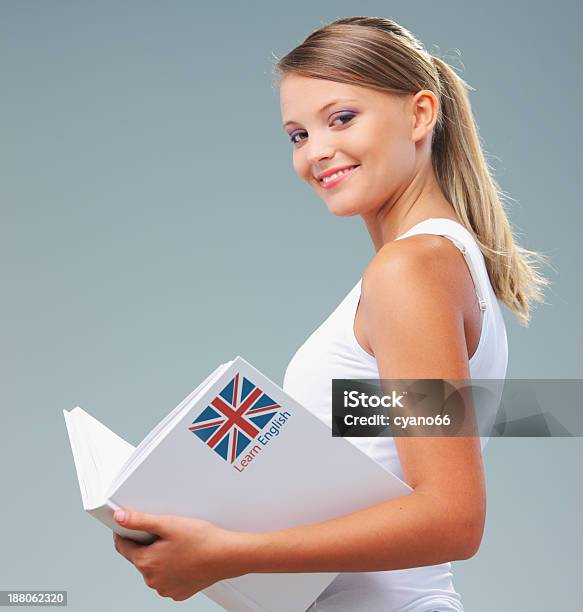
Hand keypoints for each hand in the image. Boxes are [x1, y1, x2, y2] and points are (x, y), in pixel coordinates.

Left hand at [112, 509, 246, 600]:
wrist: (226, 555)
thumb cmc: (201, 540)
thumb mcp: (168, 523)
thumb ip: (141, 520)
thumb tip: (120, 518)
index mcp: (146, 562)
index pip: (123, 547)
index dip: (124, 533)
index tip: (128, 526)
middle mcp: (152, 580)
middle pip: (140, 558)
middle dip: (147, 544)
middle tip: (165, 532)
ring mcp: (165, 588)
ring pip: (154, 569)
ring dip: (160, 557)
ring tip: (178, 544)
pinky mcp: (179, 592)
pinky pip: (168, 578)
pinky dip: (172, 569)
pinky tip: (184, 557)